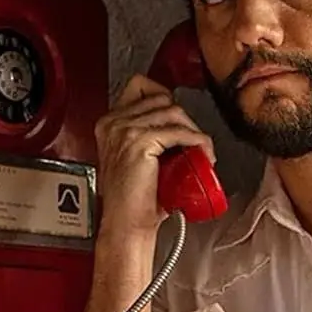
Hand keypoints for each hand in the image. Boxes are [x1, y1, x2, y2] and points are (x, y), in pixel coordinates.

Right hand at [94, 74, 215, 237]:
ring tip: (201, 150)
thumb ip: (148, 136)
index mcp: (108, 123)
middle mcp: (113, 122)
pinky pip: (179, 132)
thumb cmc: (135, 200)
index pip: (140, 85)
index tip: (180, 117)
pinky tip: (204, 154)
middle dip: (184, 117)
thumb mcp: (136, 158)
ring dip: (194, 130)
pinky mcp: (139, 142)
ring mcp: (124, 130)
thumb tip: (180, 126)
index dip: (165, 97)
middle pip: (161, 97)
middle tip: (193, 140)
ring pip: (173, 112)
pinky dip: (198, 141)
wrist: (127, 225)